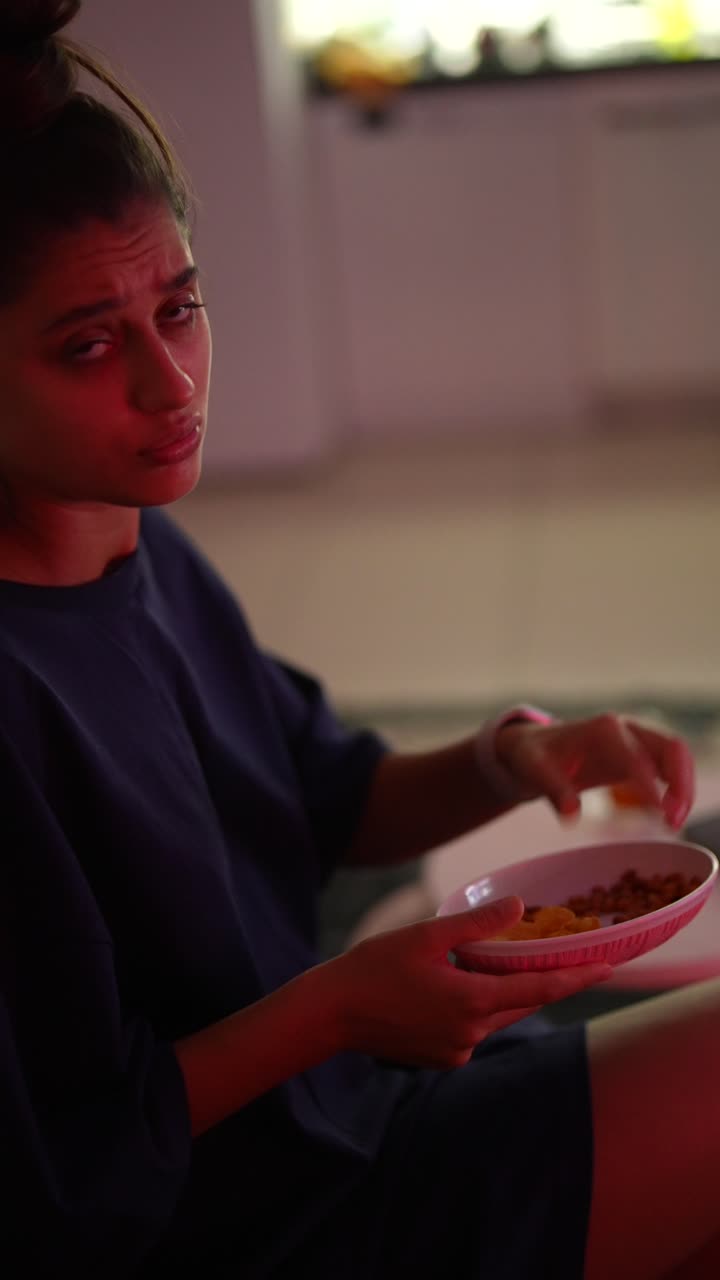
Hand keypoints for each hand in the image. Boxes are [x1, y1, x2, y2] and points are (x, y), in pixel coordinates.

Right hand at [323, 896, 611, 1069]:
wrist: (331, 1013)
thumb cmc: (373, 968)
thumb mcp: (426, 936)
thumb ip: (476, 923)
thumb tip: (519, 907)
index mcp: (472, 1002)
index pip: (540, 990)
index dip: (577, 977)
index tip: (608, 966)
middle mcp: (471, 1033)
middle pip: (522, 1003)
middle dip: (542, 980)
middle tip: (564, 956)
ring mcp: (456, 1050)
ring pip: (497, 1015)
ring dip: (503, 991)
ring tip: (496, 962)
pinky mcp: (441, 1058)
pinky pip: (473, 1028)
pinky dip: (475, 1006)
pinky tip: (454, 985)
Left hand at [495, 713, 694, 828]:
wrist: (531, 747)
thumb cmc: (532, 756)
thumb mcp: (533, 769)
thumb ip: (553, 789)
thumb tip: (572, 815)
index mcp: (603, 730)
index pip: (636, 756)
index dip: (650, 785)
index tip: (659, 814)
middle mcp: (626, 730)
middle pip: (671, 749)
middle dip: (680, 783)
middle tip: (674, 821)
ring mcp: (635, 742)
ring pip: (676, 758)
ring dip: (683, 788)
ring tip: (674, 823)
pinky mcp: (638, 757)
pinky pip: (668, 769)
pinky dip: (676, 789)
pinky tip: (669, 816)